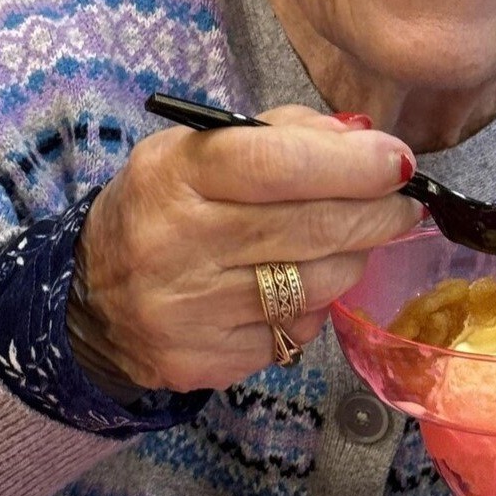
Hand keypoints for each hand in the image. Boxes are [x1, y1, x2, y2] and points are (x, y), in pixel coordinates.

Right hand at [70, 105, 420, 392]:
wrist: (92, 298)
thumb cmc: (166, 206)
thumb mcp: (200, 148)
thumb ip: (284, 133)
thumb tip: (364, 141)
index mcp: (175, 175)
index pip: (279, 165)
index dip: (353, 165)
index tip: (398, 162)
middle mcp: (178, 245)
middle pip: (312, 228)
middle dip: (376, 213)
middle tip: (403, 203)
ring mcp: (192, 312)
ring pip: (317, 284)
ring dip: (354, 258)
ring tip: (355, 240)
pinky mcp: (208, 362)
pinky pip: (296, 331)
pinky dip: (314, 305)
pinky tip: (303, 285)